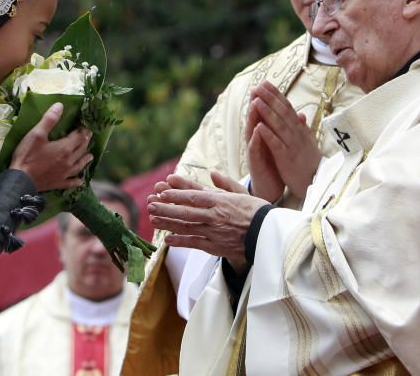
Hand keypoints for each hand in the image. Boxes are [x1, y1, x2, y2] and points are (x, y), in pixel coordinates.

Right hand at [10, 103, 92, 190]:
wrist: (21, 180)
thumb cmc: (28, 155)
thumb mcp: (37, 134)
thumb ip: (49, 120)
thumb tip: (60, 105)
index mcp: (65, 148)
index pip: (78, 137)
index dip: (83, 131)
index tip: (86, 127)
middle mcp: (69, 161)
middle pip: (80, 149)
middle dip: (85, 142)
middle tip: (88, 137)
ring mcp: (65, 174)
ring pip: (79, 165)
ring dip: (85, 159)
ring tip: (90, 156)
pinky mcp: (58, 183)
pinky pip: (71, 182)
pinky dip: (77, 181)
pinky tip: (80, 181)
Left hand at [148, 172, 267, 271]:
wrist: (268, 235)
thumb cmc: (256, 211)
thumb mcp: (242, 193)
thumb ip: (225, 183)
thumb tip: (212, 173)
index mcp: (220, 201)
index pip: (193, 196)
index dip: (176, 194)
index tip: (161, 191)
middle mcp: (215, 216)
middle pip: (185, 211)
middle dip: (166, 208)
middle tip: (150, 204)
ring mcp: (214, 232)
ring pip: (186, 227)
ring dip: (168, 223)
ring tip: (153, 220)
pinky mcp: (215, 246)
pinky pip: (194, 243)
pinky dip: (180, 241)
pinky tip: (167, 239)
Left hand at [245, 81, 320, 201]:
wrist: (315, 181)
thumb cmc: (309, 161)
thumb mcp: (308, 141)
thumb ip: (302, 127)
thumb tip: (300, 113)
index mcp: (300, 128)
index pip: (287, 107)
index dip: (276, 94)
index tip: (265, 83)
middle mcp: (297, 133)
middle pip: (282, 112)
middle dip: (269, 98)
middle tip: (258, 86)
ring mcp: (292, 145)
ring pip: (278, 125)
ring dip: (267, 112)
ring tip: (255, 100)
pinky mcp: (286, 158)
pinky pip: (276, 144)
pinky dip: (268, 134)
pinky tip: (258, 126)